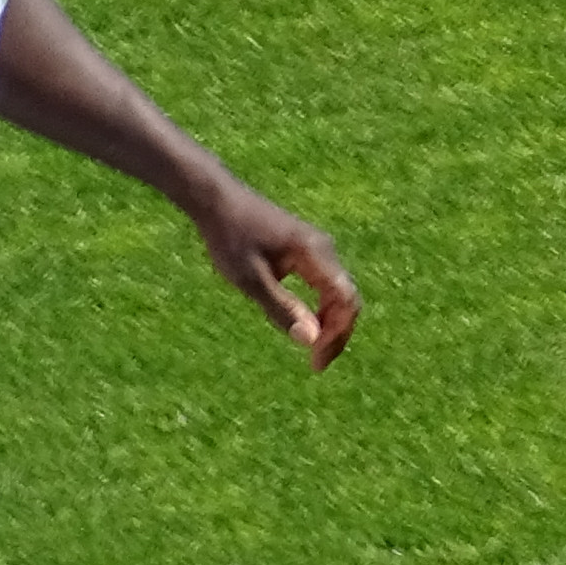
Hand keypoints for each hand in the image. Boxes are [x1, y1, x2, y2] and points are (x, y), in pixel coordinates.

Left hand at [195, 186, 362, 369]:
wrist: (218, 200)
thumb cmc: (230, 238)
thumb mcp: (251, 279)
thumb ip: (282, 309)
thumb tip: (311, 340)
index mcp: (316, 255)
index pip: (345, 302)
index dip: (337, 336)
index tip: (316, 362)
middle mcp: (325, 250)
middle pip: (347, 299)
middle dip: (336, 334)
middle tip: (315, 364)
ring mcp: (319, 248)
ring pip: (338, 293)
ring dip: (329, 323)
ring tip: (311, 350)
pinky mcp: (308, 250)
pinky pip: (327, 285)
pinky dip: (321, 309)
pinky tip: (303, 322)